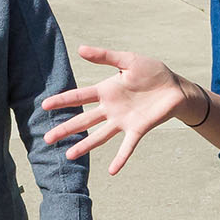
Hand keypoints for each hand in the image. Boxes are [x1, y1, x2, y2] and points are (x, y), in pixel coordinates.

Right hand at [41, 45, 194, 174]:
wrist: (175, 87)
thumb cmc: (152, 72)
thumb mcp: (128, 60)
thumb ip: (105, 57)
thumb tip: (80, 49)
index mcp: (106, 90)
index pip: (79, 96)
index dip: (62, 100)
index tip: (44, 106)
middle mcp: (111, 108)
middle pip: (83, 120)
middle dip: (65, 129)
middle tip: (47, 139)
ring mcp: (123, 121)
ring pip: (99, 135)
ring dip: (84, 146)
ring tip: (68, 155)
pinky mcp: (138, 129)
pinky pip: (127, 146)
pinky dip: (120, 158)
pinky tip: (113, 171)